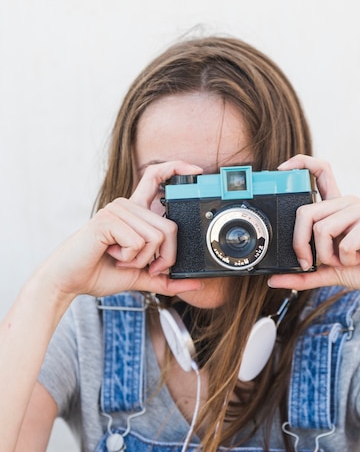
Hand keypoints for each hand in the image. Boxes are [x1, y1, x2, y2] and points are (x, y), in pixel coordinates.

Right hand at [37, 161, 203, 299]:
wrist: (70, 281)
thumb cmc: (100, 273)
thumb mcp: (141, 276)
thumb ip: (167, 278)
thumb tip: (197, 283)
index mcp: (134, 211)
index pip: (156, 177)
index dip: (177, 168)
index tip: (197, 171)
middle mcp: (127, 205)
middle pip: (170, 227)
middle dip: (163, 258)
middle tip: (142, 266)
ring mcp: (117, 210)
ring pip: (156, 237)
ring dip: (142, 261)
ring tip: (120, 260)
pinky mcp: (109, 220)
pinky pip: (139, 243)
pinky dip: (129, 259)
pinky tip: (111, 255)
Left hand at [268, 155, 359, 299]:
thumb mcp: (328, 272)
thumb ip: (302, 275)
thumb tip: (274, 280)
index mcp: (336, 207)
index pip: (319, 171)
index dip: (299, 163)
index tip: (281, 170)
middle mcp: (347, 202)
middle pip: (305, 212)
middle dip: (300, 244)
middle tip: (309, 263)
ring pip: (322, 229)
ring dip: (327, 256)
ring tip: (342, 262)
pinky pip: (344, 242)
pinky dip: (346, 260)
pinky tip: (357, 259)